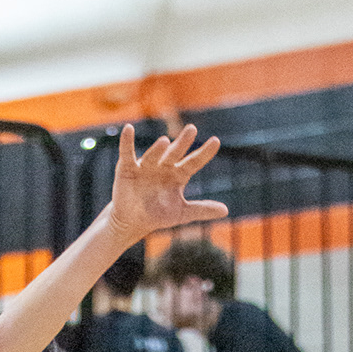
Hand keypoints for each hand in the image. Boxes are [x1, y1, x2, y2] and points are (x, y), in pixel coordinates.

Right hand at [109, 122, 225, 243]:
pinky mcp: (127, 168)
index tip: (216, 141)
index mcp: (177, 175)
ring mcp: (146, 166)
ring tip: (165, 141)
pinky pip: (127, 153)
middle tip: (192, 129)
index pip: (194, 162)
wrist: (132, 222)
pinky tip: (129, 129)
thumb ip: (202, 209)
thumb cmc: (158, 214)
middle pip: (175, 153)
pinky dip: (127, 141)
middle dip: (182, 142)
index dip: (204, 153)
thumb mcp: (182, 213)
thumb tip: (225, 211)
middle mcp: (163, 166)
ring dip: (157, 149)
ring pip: (153, 155)